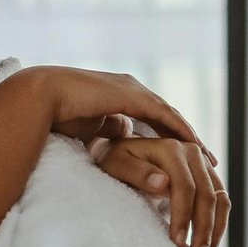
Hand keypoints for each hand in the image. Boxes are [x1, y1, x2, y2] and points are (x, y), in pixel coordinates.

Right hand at [19, 66, 213, 162]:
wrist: (41, 95)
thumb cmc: (53, 113)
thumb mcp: (85, 126)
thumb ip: (101, 131)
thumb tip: (111, 141)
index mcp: (117, 95)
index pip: (152, 117)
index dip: (168, 135)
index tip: (183, 155)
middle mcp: (129, 88)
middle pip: (167, 116)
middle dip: (186, 137)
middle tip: (206, 158)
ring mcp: (132, 89)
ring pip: (170, 116)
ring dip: (190, 137)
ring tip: (206, 157)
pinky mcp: (132, 96)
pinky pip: (164, 116)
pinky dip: (180, 131)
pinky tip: (193, 146)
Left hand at [90, 137, 228, 246]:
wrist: (120, 153)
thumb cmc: (113, 161)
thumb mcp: (115, 164)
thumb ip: (137, 172)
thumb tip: (164, 182)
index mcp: (171, 148)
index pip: (185, 186)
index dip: (183, 216)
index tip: (177, 242)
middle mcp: (192, 152)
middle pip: (207, 195)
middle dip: (203, 229)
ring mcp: (202, 164)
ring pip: (219, 200)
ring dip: (215, 231)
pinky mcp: (206, 176)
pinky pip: (220, 201)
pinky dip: (217, 224)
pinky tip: (208, 245)